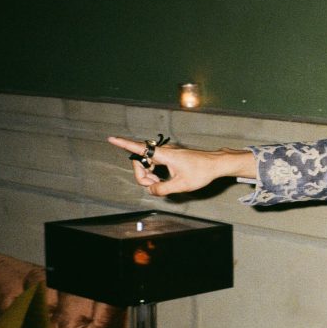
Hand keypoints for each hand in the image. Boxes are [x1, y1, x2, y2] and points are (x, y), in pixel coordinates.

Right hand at [107, 136, 251, 195]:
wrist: (216, 164)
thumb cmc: (201, 172)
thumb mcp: (181, 185)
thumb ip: (162, 189)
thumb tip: (150, 189)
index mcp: (164, 155)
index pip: (140, 149)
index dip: (124, 144)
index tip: (111, 138)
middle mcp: (163, 151)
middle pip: (140, 162)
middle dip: (142, 175)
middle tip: (155, 185)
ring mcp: (166, 153)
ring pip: (147, 163)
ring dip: (149, 175)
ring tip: (161, 183)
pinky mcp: (170, 156)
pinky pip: (154, 164)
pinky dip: (155, 173)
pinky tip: (163, 179)